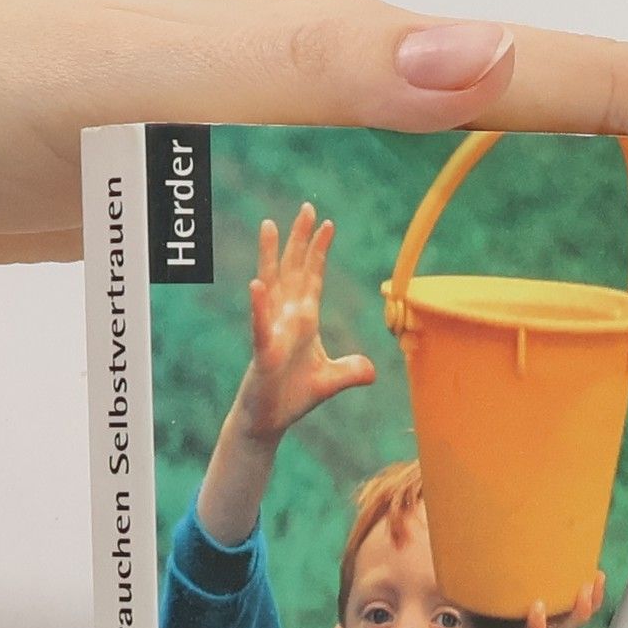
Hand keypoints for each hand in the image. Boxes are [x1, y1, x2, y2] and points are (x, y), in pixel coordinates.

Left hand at [0, 0, 627, 414]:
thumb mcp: (139, 81)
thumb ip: (298, 73)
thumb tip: (473, 65)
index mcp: (348, 64)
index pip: (566, 74)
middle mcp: (354, 96)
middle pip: (568, 117)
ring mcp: (322, 150)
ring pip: (504, 184)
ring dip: (610, 214)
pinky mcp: (279, 202)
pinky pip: (418, 235)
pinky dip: (485, 270)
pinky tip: (507, 316)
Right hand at [232, 203, 376, 442]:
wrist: (269, 421)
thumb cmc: (292, 397)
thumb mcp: (329, 381)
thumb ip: (350, 371)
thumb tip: (371, 370)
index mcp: (303, 320)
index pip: (312, 278)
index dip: (319, 251)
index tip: (328, 224)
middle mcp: (286, 318)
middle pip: (292, 270)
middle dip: (299, 239)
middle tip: (307, 207)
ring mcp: (272, 332)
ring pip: (271, 286)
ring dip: (270, 256)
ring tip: (269, 225)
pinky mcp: (263, 353)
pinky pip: (261, 326)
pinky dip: (259, 306)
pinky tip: (257, 285)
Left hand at [461, 571, 608, 627]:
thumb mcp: (480, 608)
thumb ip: (482, 585)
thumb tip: (474, 552)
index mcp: (539, 618)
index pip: (568, 602)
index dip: (584, 587)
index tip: (593, 567)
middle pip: (577, 615)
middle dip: (594, 598)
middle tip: (600, 576)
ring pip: (565, 626)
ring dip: (579, 610)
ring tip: (586, 591)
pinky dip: (537, 622)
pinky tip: (539, 609)